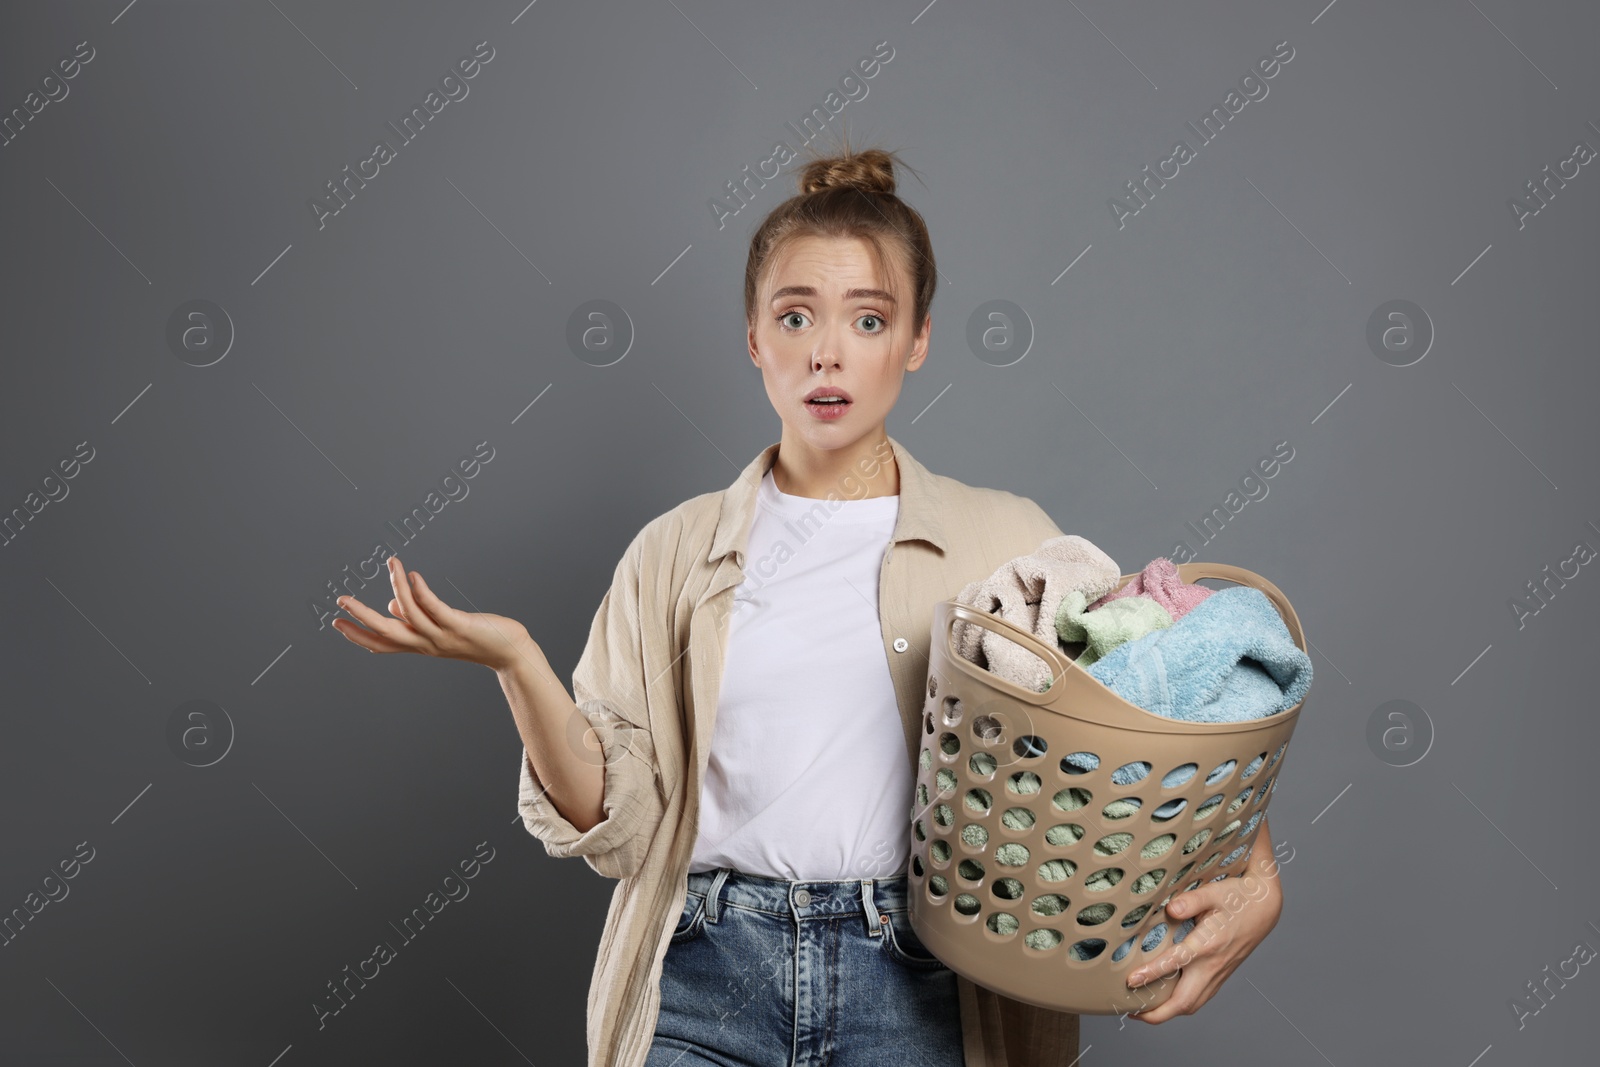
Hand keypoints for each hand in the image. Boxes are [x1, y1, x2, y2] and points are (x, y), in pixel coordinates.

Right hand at [331, 555, 537, 672]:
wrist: (508, 652)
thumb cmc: (474, 636)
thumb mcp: (440, 629)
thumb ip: (415, 619)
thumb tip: (391, 604)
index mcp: (419, 644)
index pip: (381, 643)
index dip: (357, 634)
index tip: (336, 621)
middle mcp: (426, 643)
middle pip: (386, 632)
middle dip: (362, 617)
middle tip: (341, 600)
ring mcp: (442, 635)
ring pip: (410, 614)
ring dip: (397, 587)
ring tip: (390, 564)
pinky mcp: (459, 625)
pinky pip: (435, 608)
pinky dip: (422, 592)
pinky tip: (413, 575)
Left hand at [1122, 815, 1284, 1023]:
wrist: (1265, 907)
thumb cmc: (1237, 897)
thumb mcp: (1214, 892)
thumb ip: (1191, 901)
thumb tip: (1170, 909)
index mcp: (1208, 945)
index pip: (1175, 964)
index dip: (1151, 974)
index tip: (1131, 981)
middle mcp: (1213, 965)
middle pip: (1184, 1002)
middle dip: (1157, 1013)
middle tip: (1131, 1011)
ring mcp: (1218, 973)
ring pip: (1192, 1005)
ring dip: (1168, 1013)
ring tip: (1143, 1010)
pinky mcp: (1221, 975)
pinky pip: (1199, 998)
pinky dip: (1180, 1005)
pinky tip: (1166, 999)